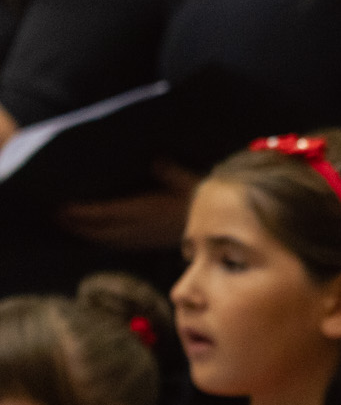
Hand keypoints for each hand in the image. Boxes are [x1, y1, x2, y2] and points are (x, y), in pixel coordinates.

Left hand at [56, 161, 197, 250]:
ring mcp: (145, 238)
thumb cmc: (206, 201)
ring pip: (108, 240)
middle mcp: (142, 228)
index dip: (82, 212)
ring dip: (86, 234)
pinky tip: (99, 236)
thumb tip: (155, 160)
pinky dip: (103, 240)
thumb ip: (170, 172)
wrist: (222, 228)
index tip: (61, 207)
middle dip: (76, 224)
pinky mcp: (150, 243)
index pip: (106, 214)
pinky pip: (119, 244)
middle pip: (100, 231)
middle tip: (54, 216)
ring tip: (69, 226)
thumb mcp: (191, 181)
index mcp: (147, 211)